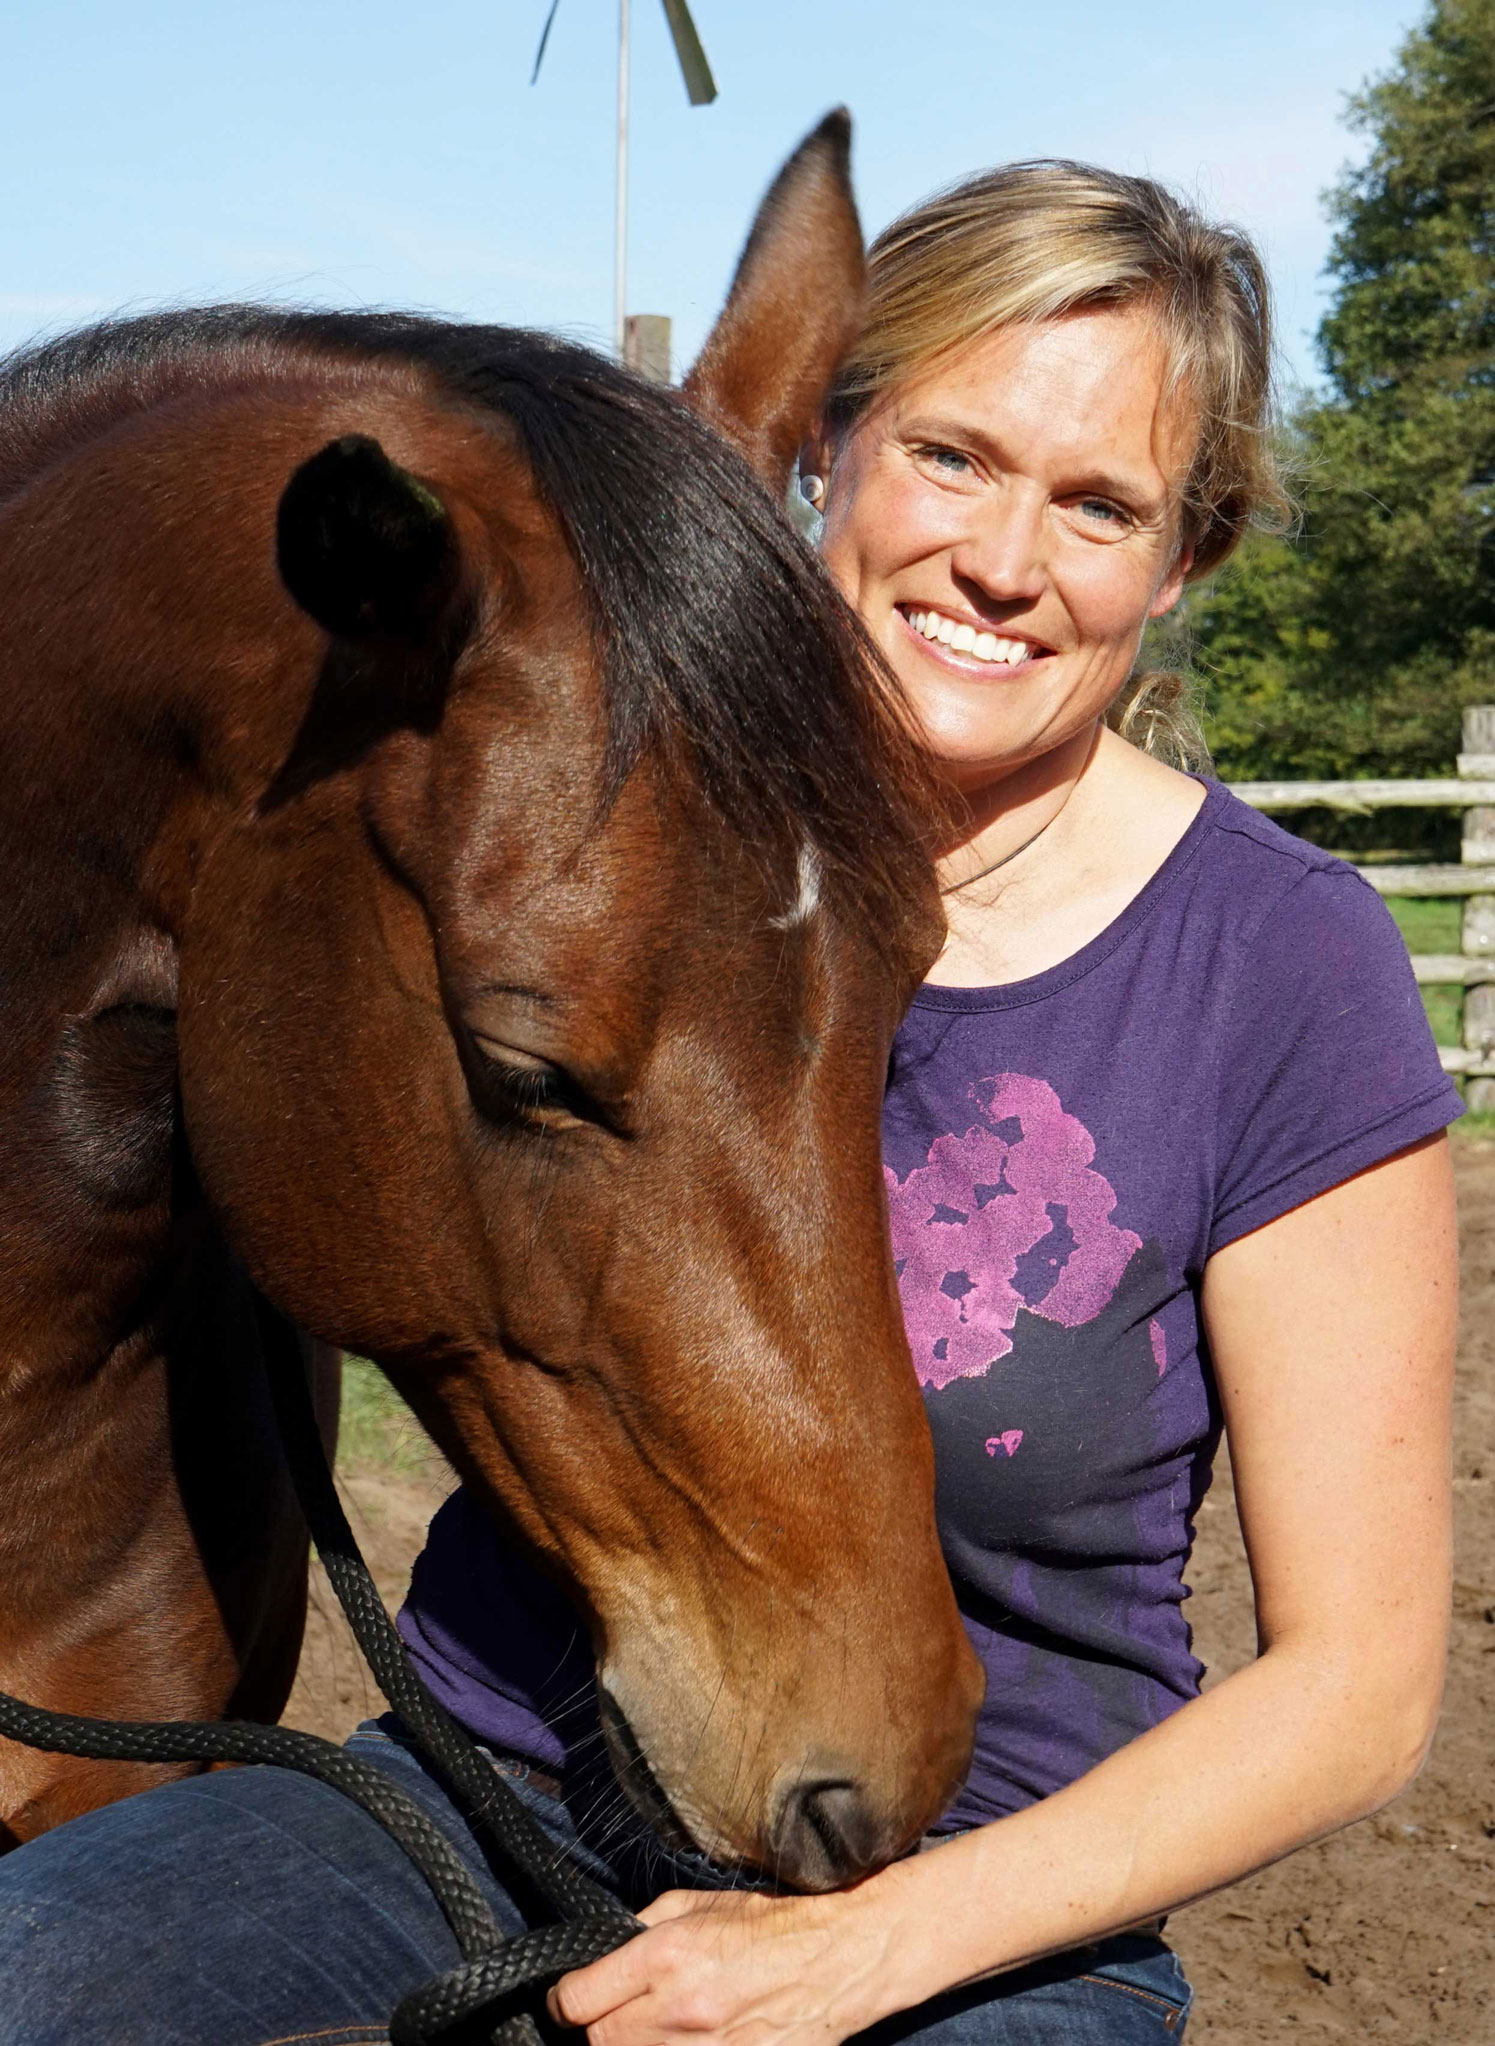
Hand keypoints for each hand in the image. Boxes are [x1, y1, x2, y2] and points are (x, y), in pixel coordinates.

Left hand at [546, 1884, 904, 2045]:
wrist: (838, 1958)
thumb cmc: (772, 1924)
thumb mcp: (700, 1903)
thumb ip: (644, 1926)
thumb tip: (604, 1951)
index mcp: (668, 1955)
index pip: (579, 1999)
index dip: (568, 1997)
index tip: (573, 1995)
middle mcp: (680, 2008)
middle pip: (599, 2042)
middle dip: (598, 2026)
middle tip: (613, 2011)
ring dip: (631, 2044)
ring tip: (651, 2026)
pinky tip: (680, 2040)